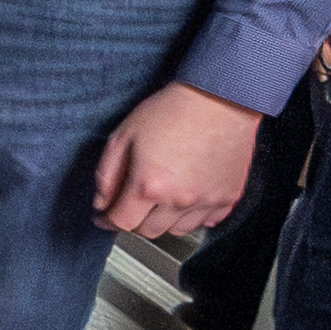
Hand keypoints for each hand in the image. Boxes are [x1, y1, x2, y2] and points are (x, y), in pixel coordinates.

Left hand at [90, 83, 261, 240]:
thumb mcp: (124, 134)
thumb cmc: (173, 110)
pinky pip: (207, 222)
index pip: (121, 222)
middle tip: (132, 204)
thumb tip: (102, 201)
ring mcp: (206, 201)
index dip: (107, 221)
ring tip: (160, 199)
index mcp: (149, 185)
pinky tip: (187, 199)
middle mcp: (179, 199)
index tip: (103, 217)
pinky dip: (194, 216)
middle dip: (134, 220)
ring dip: (164, 221)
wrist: (220, 98)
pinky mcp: (228, 197)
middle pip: (149, 230)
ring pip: (177, 230)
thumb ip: (108, 173)